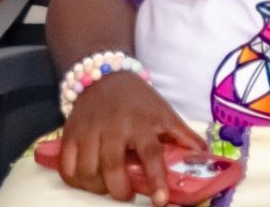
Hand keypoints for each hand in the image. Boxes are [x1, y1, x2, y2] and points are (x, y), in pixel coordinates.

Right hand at [55, 72, 204, 205]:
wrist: (104, 74)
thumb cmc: (138, 99)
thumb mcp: (164, 112)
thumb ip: (183, 135)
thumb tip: (203, 155)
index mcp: (141, 123)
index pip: (150, 154)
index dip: (156, 179)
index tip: (160, 201)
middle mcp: (113, 127)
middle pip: (112, 167)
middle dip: (119, 190)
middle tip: (126, 194)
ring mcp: (88, 131)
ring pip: (87, 171)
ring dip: (97, 187)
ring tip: (106, 187)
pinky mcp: (69, 133)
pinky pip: (66, 166)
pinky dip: (74, 180)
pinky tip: (86, 180)